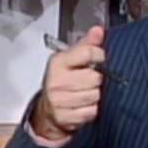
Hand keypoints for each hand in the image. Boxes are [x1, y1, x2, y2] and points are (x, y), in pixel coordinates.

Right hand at [31, 26, 104, 140]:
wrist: (48, 109)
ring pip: (94, 95)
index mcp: (58, 62)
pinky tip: (84, 105)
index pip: (87, 53)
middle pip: (94, 77)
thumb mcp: (71, 59)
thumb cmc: (62, 81)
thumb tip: (98, 31)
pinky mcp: (64, 116)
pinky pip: (91, 111)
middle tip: (89, 80)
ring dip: (95, 95)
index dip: (99, 55)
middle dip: (96, 80)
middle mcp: (57, 81)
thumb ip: (86, 45)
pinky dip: (91, 109)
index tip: (99, 58)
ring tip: (86, 92)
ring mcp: (59, 100)